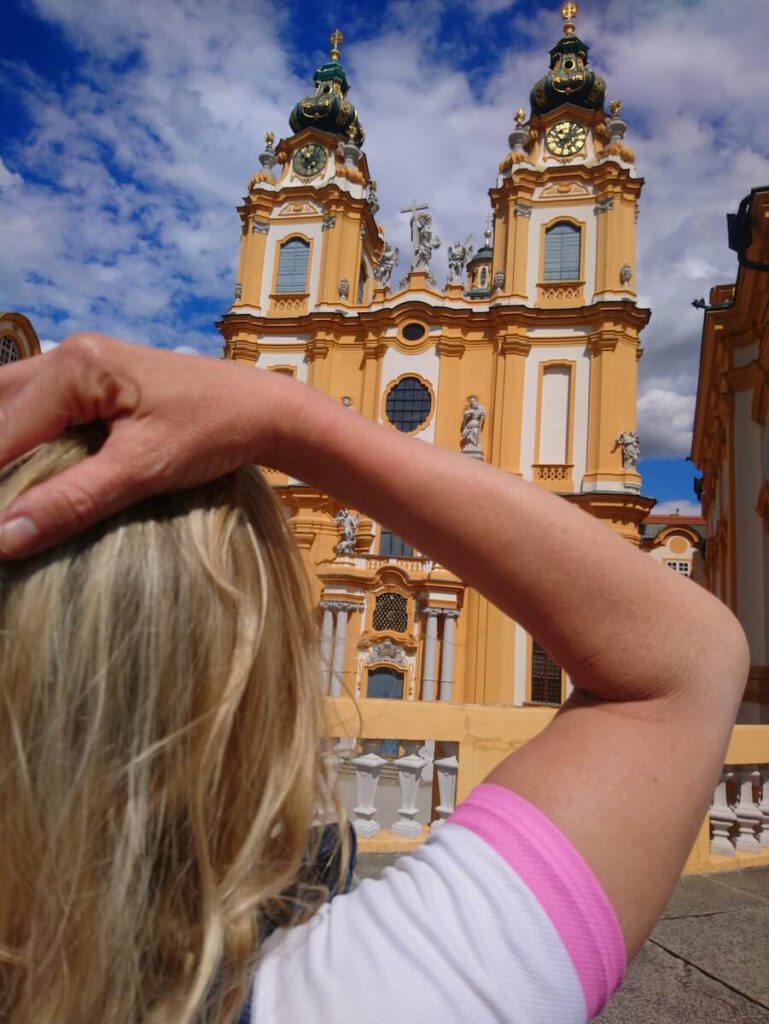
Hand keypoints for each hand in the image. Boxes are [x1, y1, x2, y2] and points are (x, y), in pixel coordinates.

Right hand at [0, 333, 289, 556]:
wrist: (264, 409)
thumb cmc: (213, 431)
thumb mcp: (142, 470)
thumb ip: (72, 501)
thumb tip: (2, 539)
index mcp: (75, 368)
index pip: (1, 431)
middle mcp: (68, 355)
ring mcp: (79, 363)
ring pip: (7, 402)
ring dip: (1, 443)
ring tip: (7, 494)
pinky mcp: (93, 381)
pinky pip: (34, 406)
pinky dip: (18, 436)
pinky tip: (20, 471)